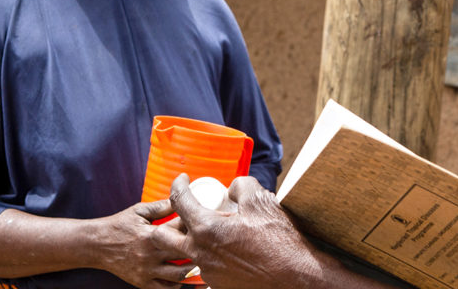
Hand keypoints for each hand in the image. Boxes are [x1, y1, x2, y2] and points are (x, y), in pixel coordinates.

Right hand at [95, 200, 197, 288]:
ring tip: (203, 261)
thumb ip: (161, 206)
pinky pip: (165, 288)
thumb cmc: (119, 225)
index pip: (180, 230)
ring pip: (179, 274)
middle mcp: (150, 254)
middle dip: (199, 248)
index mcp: (151, 234)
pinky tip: (186, 277)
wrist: (96, 245)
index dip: (194, 227)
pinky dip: (178, 284)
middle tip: (208, 244)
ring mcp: (146, 270)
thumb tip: (181, 199)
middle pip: (184, 253)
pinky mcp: (142, 282)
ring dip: (193, 269)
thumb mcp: (139, 211)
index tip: (203, 224)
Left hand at [157, 174, 324, 288]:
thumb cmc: (278, 238)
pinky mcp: (217, 284)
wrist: (294, 275)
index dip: (178, 184)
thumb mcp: (260, 200)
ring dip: (186, 240)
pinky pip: (202, 267)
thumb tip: (231, 188)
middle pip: (163, 237)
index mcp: (206, 228)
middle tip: (182, 211)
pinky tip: (223, 249)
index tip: (183, 179)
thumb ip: (240, 185)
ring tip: (203, 231)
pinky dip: (206, 256)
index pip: (179, 200)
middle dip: (165, 221)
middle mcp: (199, 253)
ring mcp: (207, 272)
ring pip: (182, 255)